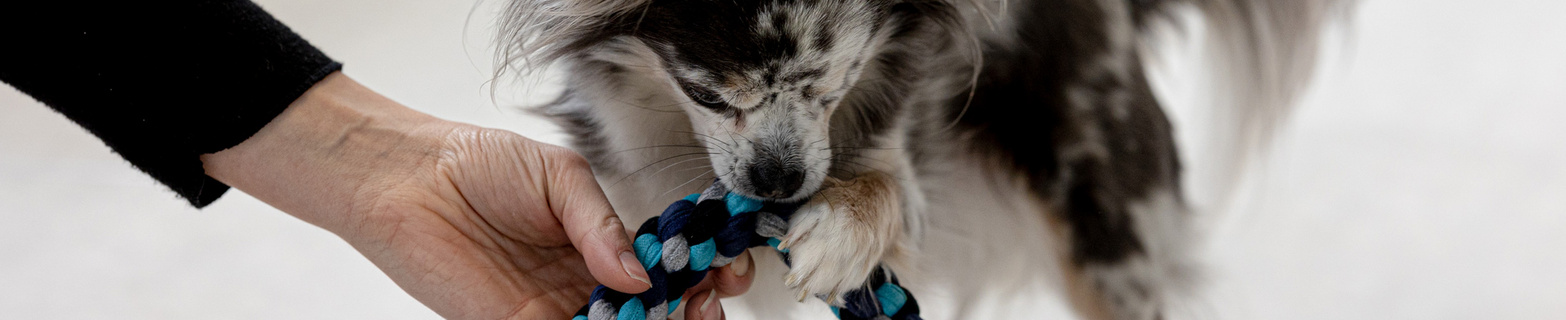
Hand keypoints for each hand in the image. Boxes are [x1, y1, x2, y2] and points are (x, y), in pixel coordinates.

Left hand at [201, 72, 753, 318]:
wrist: (408, 179)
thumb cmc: (477, 165)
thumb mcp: (561, 177)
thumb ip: (604, 225)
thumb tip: (641, 272)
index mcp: (602, 241)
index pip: (666, 269)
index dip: (702, 273)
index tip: (724, 272)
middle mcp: (584, 281)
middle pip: (654, 311)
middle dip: (692, 310)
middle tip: (705, 303)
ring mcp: (554, 310)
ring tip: (680, 315)